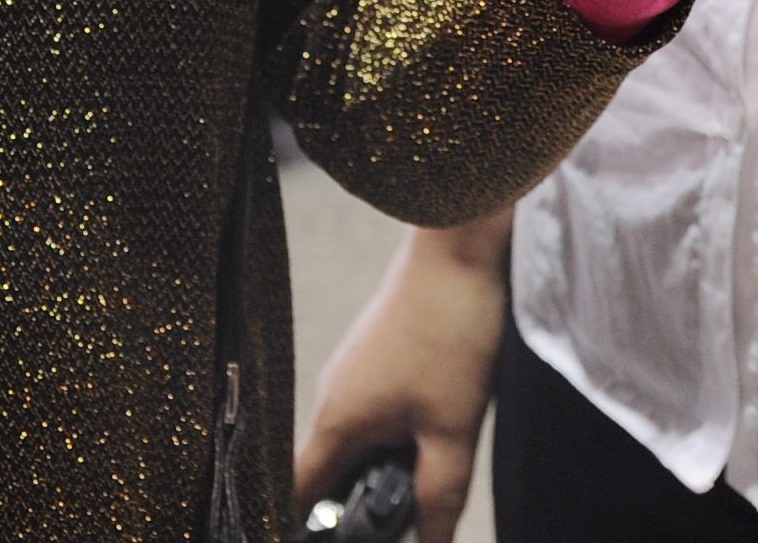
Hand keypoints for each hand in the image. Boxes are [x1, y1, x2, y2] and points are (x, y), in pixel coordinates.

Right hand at [292, 226, 507, 530]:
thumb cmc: (452, 331)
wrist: (461, 245)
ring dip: (380, 470)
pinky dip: (394, 438)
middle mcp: (332, 398)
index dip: (301, 531)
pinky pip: (373, 414)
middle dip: (356, 507)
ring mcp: (353, 373)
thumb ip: (437, 498)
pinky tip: (433, 435)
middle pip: (327, 475)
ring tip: (423, 483)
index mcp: (335, 422)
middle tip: (397, 522)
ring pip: (355, 444)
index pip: (296, 496)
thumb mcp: (452, 429)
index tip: (329, 542)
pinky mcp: (377, 355)